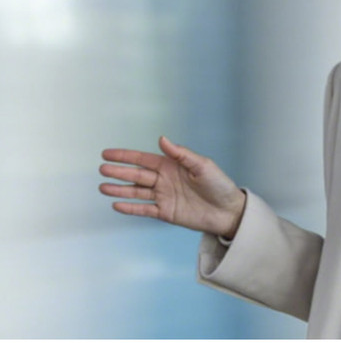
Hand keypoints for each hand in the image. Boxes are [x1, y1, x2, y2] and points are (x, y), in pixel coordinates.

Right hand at [99, 136, 245, 238]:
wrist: (228, 211)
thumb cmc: (219, 184)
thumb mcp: (202, 165)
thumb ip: (181, 154)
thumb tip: (162, 139)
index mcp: (172, 166)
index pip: (144, 159)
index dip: (125, 156)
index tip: (107, 154)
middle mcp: (165, 180)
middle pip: (137, 175)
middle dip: (119, 172)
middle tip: (102, 170)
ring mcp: (164, 196)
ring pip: (137, 192)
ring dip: (120, 190)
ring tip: (103, 187)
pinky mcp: (166, 212)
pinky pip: (144, 209)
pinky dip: (130, 208)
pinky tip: (116, 205)